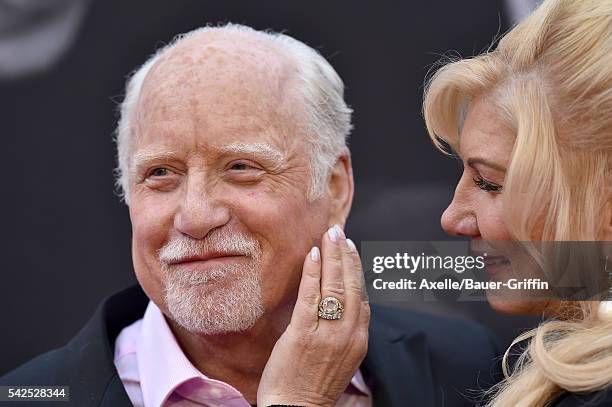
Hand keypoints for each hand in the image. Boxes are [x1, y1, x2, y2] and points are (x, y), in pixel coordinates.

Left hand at [257, 225, 369, 406]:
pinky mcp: (304, 334)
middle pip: (352, 286)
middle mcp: (348, 334)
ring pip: (335, 286)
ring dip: (332, 257)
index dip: (357, 269)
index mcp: (359, 339)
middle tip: (339, 232)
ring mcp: (327, 334)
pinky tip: (312, 254)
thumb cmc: (314, 386)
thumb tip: (340, 305)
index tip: (351, 249)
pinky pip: (310, 296)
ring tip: (328, 235)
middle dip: (346, 255)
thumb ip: (344, 331)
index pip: (363, 296)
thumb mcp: (341, 359)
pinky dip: (312, 272)